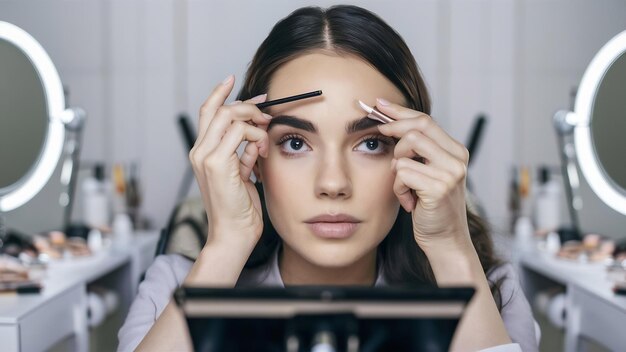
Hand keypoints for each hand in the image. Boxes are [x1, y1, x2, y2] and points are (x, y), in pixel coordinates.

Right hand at [189, 75, 271, 247]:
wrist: (233, 234)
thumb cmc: (239, 208)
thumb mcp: (243, 173)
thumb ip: (245, 153)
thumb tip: (256, 134)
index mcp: (202, 152)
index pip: (207, 111)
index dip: (220, 92)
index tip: (234, 79)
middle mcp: (199, 151)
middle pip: (220, 108)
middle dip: (247, 105)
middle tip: (267, 113)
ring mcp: (205, 156)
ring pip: (230, 116)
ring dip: (254, 121)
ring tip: (266, 137)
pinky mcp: (217, 163)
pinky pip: (240, 132)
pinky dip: (256, 137)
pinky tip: (262, 153)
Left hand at [375, 99, 471, 251]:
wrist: (444, 241)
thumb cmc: (430, 208)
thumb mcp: (426, 174)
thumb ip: (417, 152)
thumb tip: (390, 123)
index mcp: (456, 151)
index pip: (425, 120)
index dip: (400, 111)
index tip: (379, 105)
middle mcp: (457, 159)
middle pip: (418, 127)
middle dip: (393, 129)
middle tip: (379, 134)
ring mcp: (451, 173)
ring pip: (407, 147)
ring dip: (396, 166)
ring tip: (404, 186)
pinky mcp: (439, 188)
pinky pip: (403, 172)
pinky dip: (398, 188)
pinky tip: (409, 201)